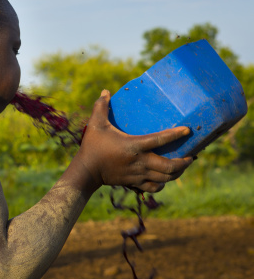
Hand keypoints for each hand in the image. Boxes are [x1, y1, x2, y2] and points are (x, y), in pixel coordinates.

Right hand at [78, 90, 193, 192]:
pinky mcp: (134, 183)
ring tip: (183, 166)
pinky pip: (154, 187)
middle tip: (191, 155)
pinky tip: (165, 180)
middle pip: (169, 166)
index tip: (188, 130)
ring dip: (177, 173)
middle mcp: (140, 161)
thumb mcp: (96, 124)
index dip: (175, 135)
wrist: (86, 171)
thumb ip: (101, 107)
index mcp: (134, 145)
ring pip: (165, 178)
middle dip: (184, 162)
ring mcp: (138, 174)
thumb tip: (105, 91)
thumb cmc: (92, 146)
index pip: (160, 140)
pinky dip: (162, 184)